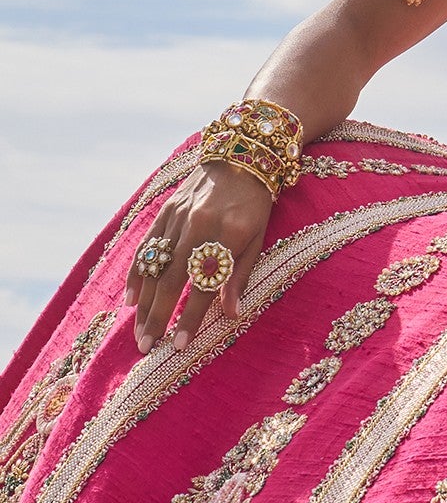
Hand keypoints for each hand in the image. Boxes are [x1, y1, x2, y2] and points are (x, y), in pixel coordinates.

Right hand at [123, 162, 274, 354]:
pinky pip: (146, 246)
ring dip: (144, 303)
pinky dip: (136, 274)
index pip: (205, 285)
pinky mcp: (165, 211)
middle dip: (157, 317)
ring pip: (154, 267)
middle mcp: (199, 226)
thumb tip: (230, 315)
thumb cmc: (255, 205)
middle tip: (146, 346)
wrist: (241, 156)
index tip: (179, 345)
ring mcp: (178, 217)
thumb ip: (240, 276)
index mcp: (229, 235)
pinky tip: (130, 299)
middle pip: (172, 279)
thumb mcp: (259, 239)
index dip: (190, 317)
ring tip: (139, 332)